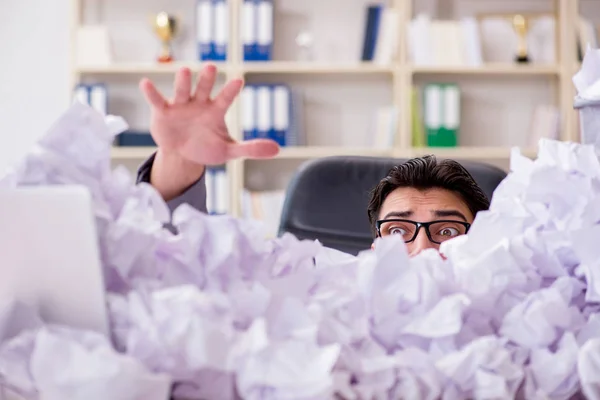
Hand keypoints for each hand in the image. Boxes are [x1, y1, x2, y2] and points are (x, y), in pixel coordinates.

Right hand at [139, 65, 278, 199]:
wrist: (183, 155)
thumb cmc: (208, 148)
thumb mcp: (229, 151)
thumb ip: (251, 148)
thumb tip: (278, 149)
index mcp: (216, 111)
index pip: (226, 98)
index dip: (231, 90)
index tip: (238, 80)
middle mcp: (199, 103)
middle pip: (204, 88)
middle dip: (206, 79)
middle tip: (211, 67)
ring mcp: (181, 106)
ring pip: (182, 91)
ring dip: (183, 82)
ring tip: (184, 71)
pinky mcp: (163, 112)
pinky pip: (157, 100)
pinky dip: (151, 92)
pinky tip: (145, 83)